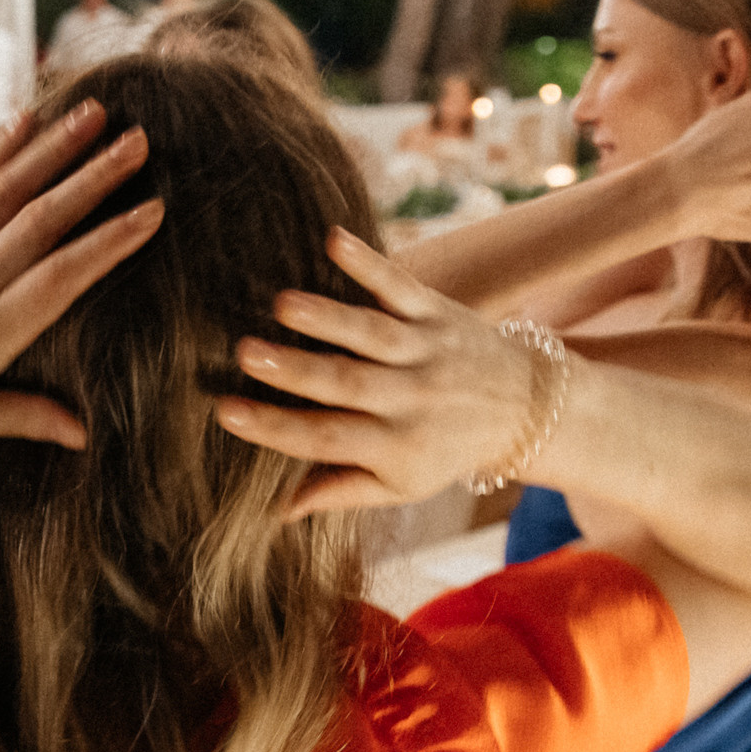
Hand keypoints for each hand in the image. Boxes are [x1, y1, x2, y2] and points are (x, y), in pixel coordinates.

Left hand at [0, 101, 162, 447]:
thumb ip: (19, 416)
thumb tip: (84, 435)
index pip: (59, 279)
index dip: (107, 244)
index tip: (151, 212)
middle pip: (40, 221)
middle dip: (94, 179)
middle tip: (140, 141)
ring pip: (6, 191)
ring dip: (54, 149)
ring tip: (98, 113)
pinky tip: (27, 118)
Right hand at [215, 228, 538, 515]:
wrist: (526, 409)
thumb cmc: (444, 450)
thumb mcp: (399, 484)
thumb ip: (339, 490)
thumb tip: (276, 512)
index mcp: (395, 446)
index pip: (325, 440)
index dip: (274, 428)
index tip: (225, 412)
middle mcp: (412, 398)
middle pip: (346, 384)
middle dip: (294, 369)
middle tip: (244, 352)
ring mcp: (427, 351)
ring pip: (373, 334)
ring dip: (328, 318)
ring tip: (281, 303)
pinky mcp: (438, 312)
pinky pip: (402, 287)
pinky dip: (370, 264)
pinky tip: (333, 239)